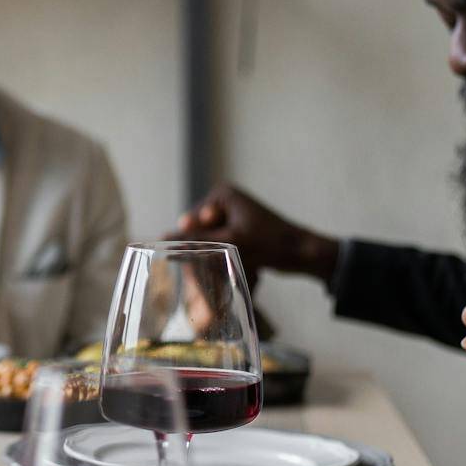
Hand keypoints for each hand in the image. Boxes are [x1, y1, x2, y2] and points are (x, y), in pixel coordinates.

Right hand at [172, 184, 339, 282]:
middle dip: (209, 254)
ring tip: (232, 270)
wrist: (304, 254)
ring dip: (218, 261)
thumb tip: (160, 239)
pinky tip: (242, 270)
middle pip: (200, 234)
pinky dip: (228, 261)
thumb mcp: (229, 242)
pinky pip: (223, 249)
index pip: (192, 222)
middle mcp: (225, 202)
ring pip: (211, 244)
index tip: (209, 260)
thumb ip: (195, 240)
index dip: (196, 244)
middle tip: (220, 269)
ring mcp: (233, 217)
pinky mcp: (239, 232)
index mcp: (221, 195)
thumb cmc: (270, 243)